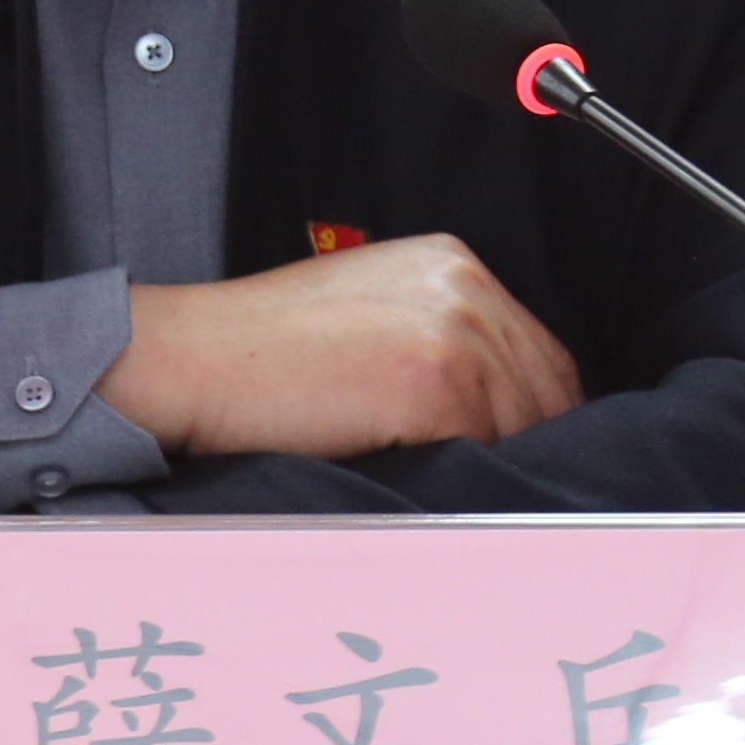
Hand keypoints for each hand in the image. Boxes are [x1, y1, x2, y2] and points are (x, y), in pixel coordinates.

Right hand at [95, 233, 581, 460]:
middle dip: (522, 439)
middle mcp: (465, 286)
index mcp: (452, 261)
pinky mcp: (437, 386)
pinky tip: (417, 475)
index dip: (533, 408)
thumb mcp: (370, 309)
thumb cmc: (264, 347)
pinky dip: (460, 475)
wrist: (198, 358)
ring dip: (491, 462)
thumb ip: (439, 331)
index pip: (539, 350)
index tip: (512, 447)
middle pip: (547, 388)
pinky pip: (483, 451)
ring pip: (522, 427)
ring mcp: (455, 334)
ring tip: (443, 482)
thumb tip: (498, 404)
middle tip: (488, 483)